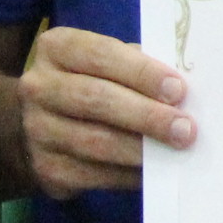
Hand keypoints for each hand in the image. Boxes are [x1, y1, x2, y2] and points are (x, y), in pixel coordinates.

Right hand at [14, 27, 192, 194]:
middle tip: (184, 129)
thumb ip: (137, 69)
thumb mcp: (107, 64)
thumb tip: (181, 93)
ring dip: (140, 149)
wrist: (43, 126)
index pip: (101, 55)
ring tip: (174, 152)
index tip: (178, 90)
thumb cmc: (91, 84)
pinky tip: (154, 172)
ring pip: (95, 141)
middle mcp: (38, 86)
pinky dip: (128, 175)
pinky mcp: (47, 168)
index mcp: (57, 48)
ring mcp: (37, 129)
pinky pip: (94, 175)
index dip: (141, 72)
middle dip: (146, 115)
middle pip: (97, 99)